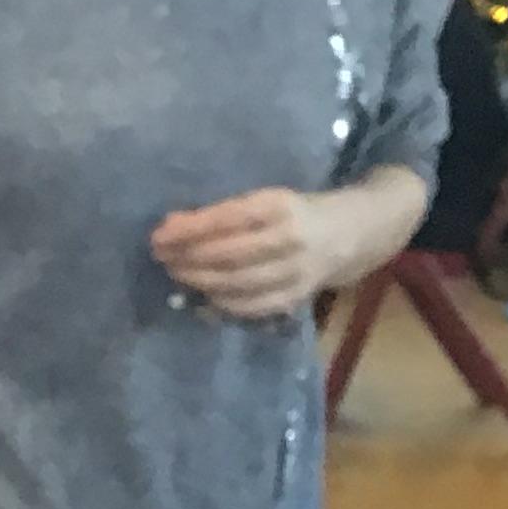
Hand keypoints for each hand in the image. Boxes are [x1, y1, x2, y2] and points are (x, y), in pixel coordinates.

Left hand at [150, 189, 331, 320]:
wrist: (347, 233)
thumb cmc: (293, 213)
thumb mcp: (264, 201)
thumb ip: (221, 214)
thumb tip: (172, 225)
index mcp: (281, 206)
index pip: (227, 220)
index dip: (190, 230)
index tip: (159, 236)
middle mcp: (290, 239)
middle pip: (229, 255)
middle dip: (188, 258)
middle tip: (162, 257)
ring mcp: (295, 271)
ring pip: (237, 283)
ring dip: (199, 281)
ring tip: (176, 273)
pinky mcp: (296, 296)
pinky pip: (251, 306)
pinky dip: (221, 303)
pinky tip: (201, 295)